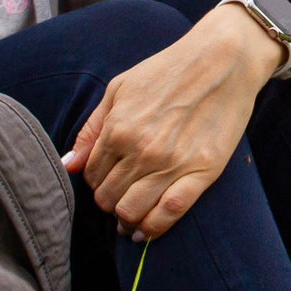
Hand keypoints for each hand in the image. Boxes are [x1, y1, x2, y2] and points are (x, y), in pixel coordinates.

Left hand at [63, 5, 282, 238]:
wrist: (223, 60)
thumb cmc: (169, 70)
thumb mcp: (120, 88)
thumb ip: (92, 128)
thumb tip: (68, 163)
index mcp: (118, 128)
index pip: (91, 175)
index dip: (95, 182)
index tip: (107, 179)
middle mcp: (141, 150)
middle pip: (108, 198)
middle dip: (108, 201)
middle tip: (119, 196)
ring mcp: (172, 164)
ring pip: (132, 211)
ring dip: (126, 218)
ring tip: (130, 216)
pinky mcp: (202, 172)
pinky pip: (169, 212)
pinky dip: (153, 228)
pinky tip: (146, 231)